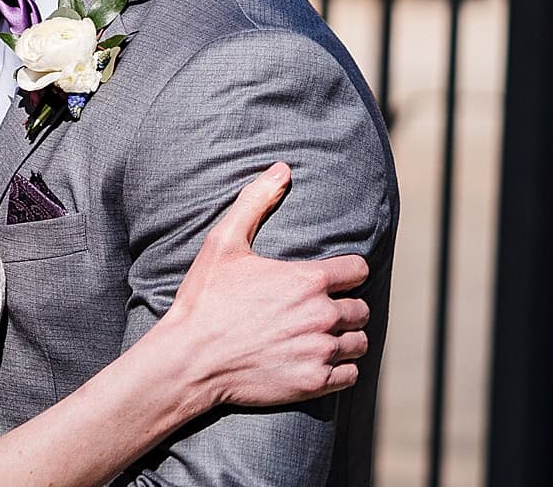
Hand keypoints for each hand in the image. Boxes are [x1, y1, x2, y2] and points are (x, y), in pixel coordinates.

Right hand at [157, 164, 370, 410]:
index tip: (329, 279)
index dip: (344, 272)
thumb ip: (255, 202)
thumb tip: (281, 168)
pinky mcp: (315, 383)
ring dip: (344, 337)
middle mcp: (322, 315)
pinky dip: (340, 368)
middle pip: (361, 309)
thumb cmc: (205, 298)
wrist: (191, 358)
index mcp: (308, 280)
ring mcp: (320, 351)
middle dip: (344, 306)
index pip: (357, 271)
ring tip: (319, 336)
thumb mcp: (223, 243)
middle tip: (318, 310)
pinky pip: (351, 374)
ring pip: (358, 342)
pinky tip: (317, 359)